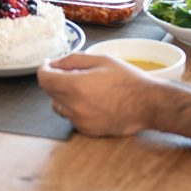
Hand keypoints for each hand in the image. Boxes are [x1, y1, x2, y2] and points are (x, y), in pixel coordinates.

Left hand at [37, 53, 158, 136]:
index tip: (48, 65)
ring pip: (59, 106)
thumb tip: (56, 63)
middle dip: (56, 80)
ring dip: (64, 95)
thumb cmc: (128, 80)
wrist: (147, 104)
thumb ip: (74, 60)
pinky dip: (75, 108)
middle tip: (72, 72)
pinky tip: (92, 101)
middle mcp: (74, 105)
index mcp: (76, 85)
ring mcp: (80, 120)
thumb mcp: (101, 59)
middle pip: (50, 92)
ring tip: (84, 88)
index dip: (44, 69)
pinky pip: (71, 117)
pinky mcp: (87, 130)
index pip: (44, 79)